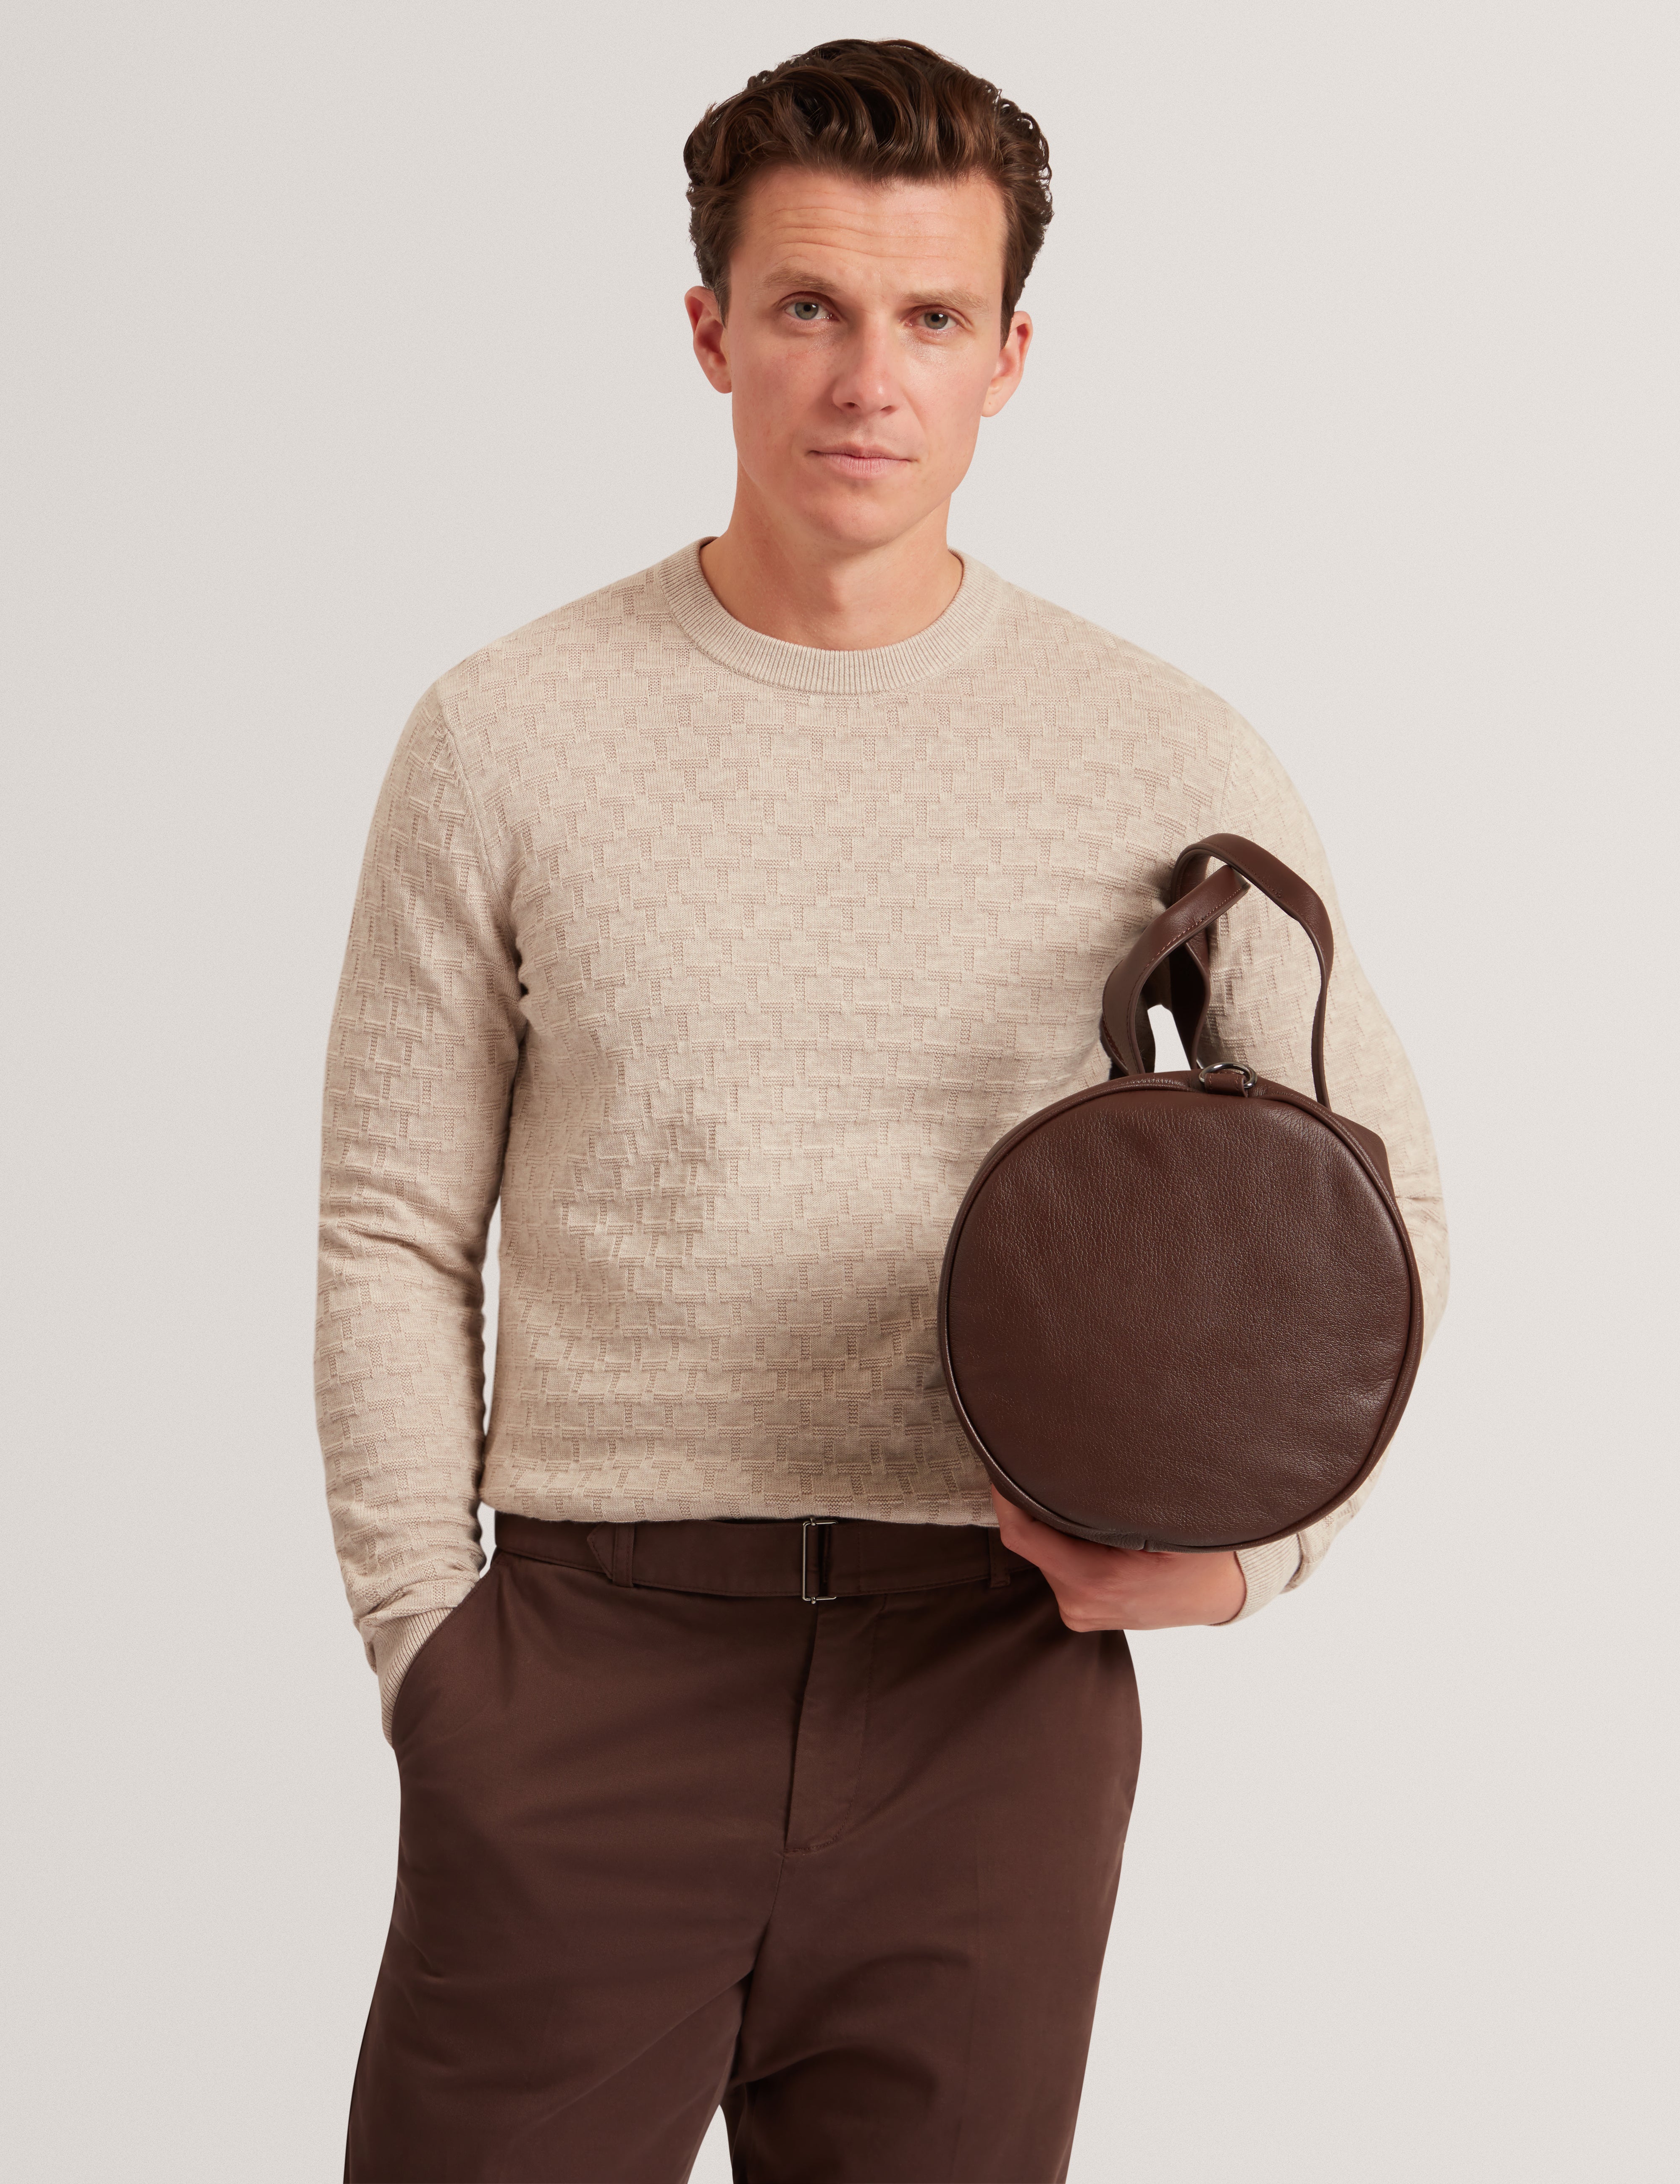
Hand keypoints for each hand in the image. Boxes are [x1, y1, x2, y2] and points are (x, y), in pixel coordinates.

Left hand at [990, 1487, 1246, 1629]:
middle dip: (1033, 1505)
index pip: (1022, 1534)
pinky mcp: (1081, 1612)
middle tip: (1047, 1468)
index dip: (1004, 1497)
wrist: (1220, 1595)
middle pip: (1030, 1541)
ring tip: (1082, 1502)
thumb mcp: (1171, 1520)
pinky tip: (1088, 1530)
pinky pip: (1056, 1567)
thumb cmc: (1201, 1554)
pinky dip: (1064, 1545)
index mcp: (1097, 1580)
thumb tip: (1094, 1454)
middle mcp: (1080, 1603)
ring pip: (1043, 1553)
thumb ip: (1126, 1496)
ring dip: (1052, 1525)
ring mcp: (1079, 1612)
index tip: (1000, 1464)